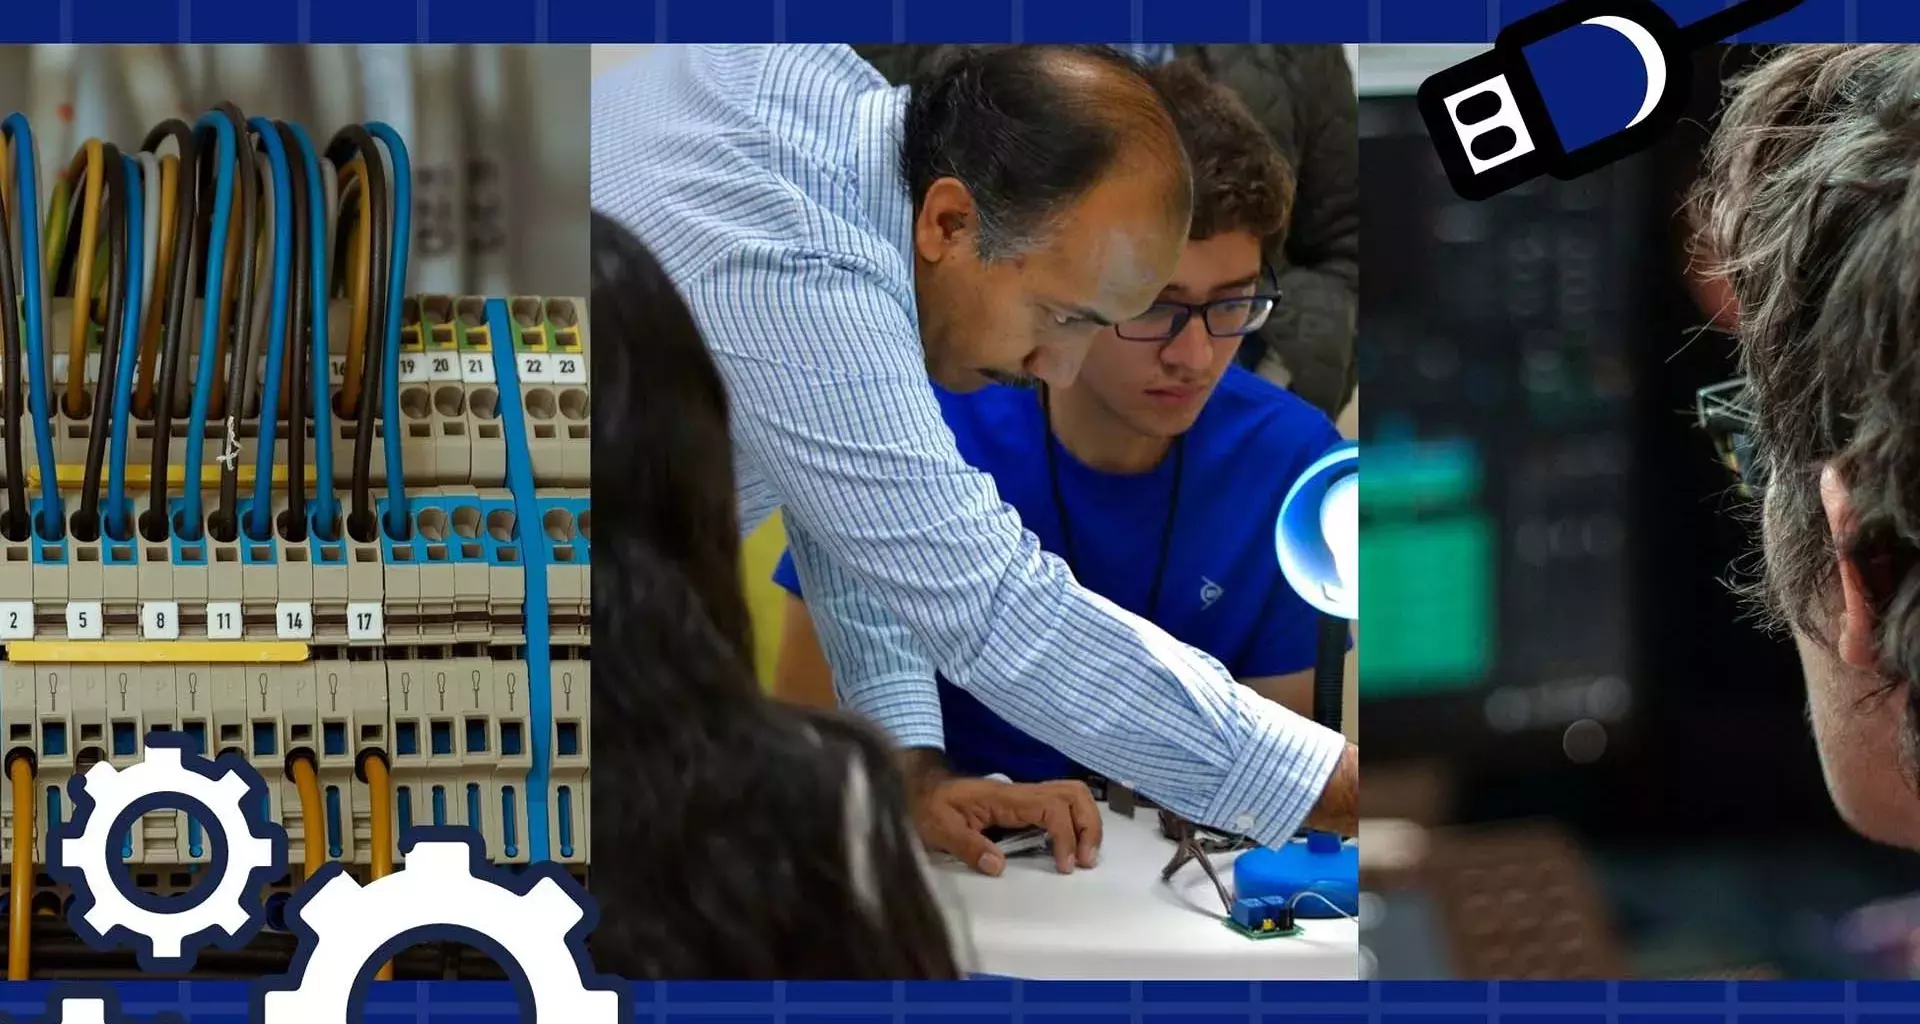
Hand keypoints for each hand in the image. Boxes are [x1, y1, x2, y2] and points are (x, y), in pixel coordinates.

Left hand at [915, 776, 1102, 876]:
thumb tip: (997, 866)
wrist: (918, 789)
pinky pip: (1060, 805)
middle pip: (1073, 793)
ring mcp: (1024, 796)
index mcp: (1004, 797)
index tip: (1064, 866)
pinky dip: (1075, 823)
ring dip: (1086, 823)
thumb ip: (967, 845)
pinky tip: (1070, 847)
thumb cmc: (927, 807)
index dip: (1065, 835)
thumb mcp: (939, 829)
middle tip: (1086, 860)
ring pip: (1071, 795)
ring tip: (1084, 856)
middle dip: (1088, 825)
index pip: (1051, 807)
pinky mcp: (1023, 805)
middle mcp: (1020, 792)